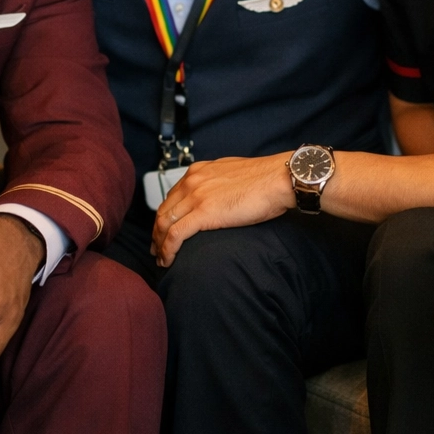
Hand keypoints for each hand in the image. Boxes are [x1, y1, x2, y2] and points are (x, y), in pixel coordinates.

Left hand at [151, 155, 293, 267]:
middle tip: (156, 249)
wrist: (278, 179)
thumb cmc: (264, 179)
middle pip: (164, 211)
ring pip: (165, 224)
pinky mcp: (203, 213)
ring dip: (159, 244)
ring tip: (161, 259)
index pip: (171, 197)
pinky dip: (167, 250)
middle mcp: (192, 181)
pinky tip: (168, 261)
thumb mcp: (232, 175)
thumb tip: (217, 197)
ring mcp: (196, 196)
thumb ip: (217, 184)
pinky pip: (176, 235)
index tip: (163, 230)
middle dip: (157, 232)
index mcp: (198, 172)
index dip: (164, 216)